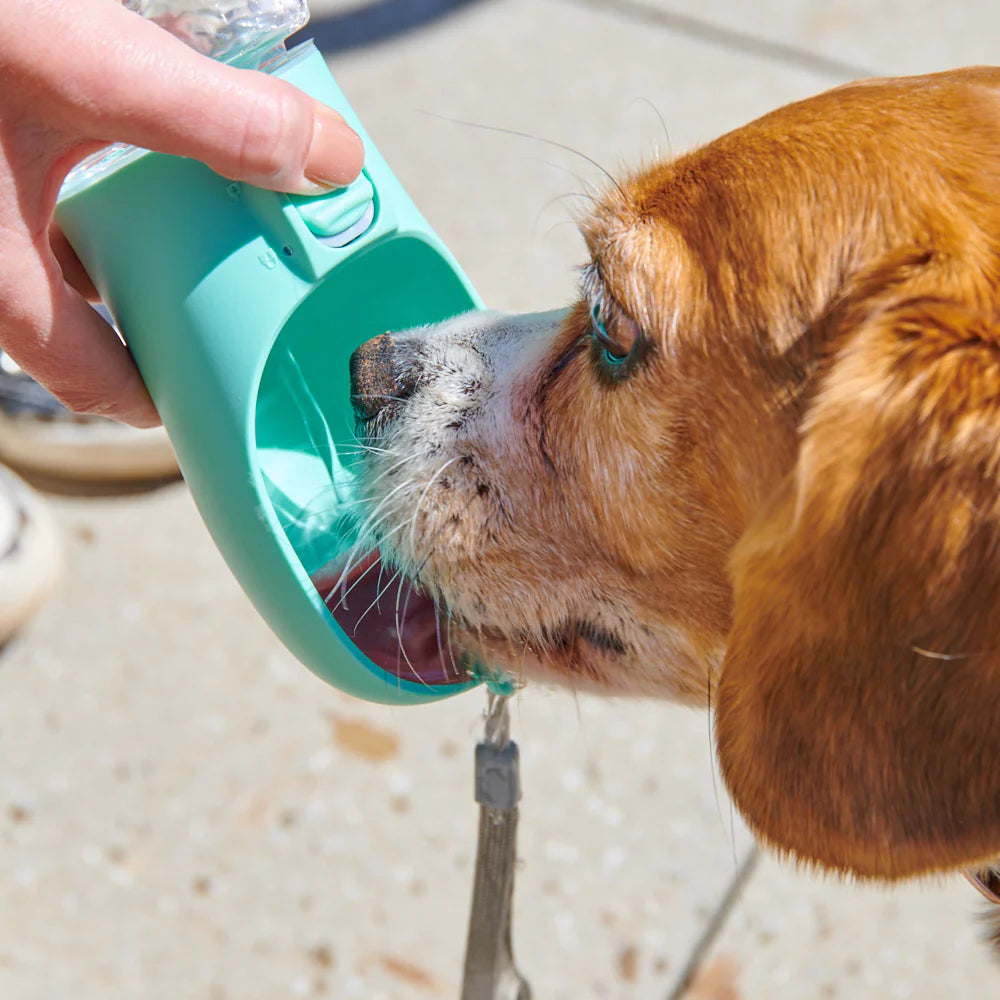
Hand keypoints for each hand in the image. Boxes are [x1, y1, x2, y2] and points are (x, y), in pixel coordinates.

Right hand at [0, 0, 364, 425]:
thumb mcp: (81, 64)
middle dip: (154, 304)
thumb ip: (211, 120)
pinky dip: (77, 187)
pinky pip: (24, 202)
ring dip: (115, 242)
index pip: (96, 383)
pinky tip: (103, 143)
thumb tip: (327, 161)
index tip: (217, 384)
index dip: (164, 395)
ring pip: (49, 259)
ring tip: (184, 212)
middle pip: (79, 320)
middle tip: (220, 284)